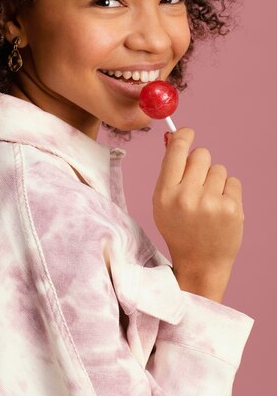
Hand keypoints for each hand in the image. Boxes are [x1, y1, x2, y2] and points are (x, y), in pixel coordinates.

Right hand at [152, 127, 243, 299]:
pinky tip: (220, 209)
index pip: (177, 150)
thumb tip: (175, 138)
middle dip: (200, 163)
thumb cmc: (179, 229)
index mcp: (165, 194)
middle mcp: (187, 196)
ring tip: (208, 202)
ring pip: (218, 168)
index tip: (187, 132)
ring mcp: (211, 203)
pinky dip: (228, 191)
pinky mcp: (232, 208)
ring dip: (214, 180)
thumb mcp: (162, 202)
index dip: (183, 136)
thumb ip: (169, 171)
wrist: (200, 263)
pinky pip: (233, 181)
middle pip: (201, 154)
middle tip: (197, 182)